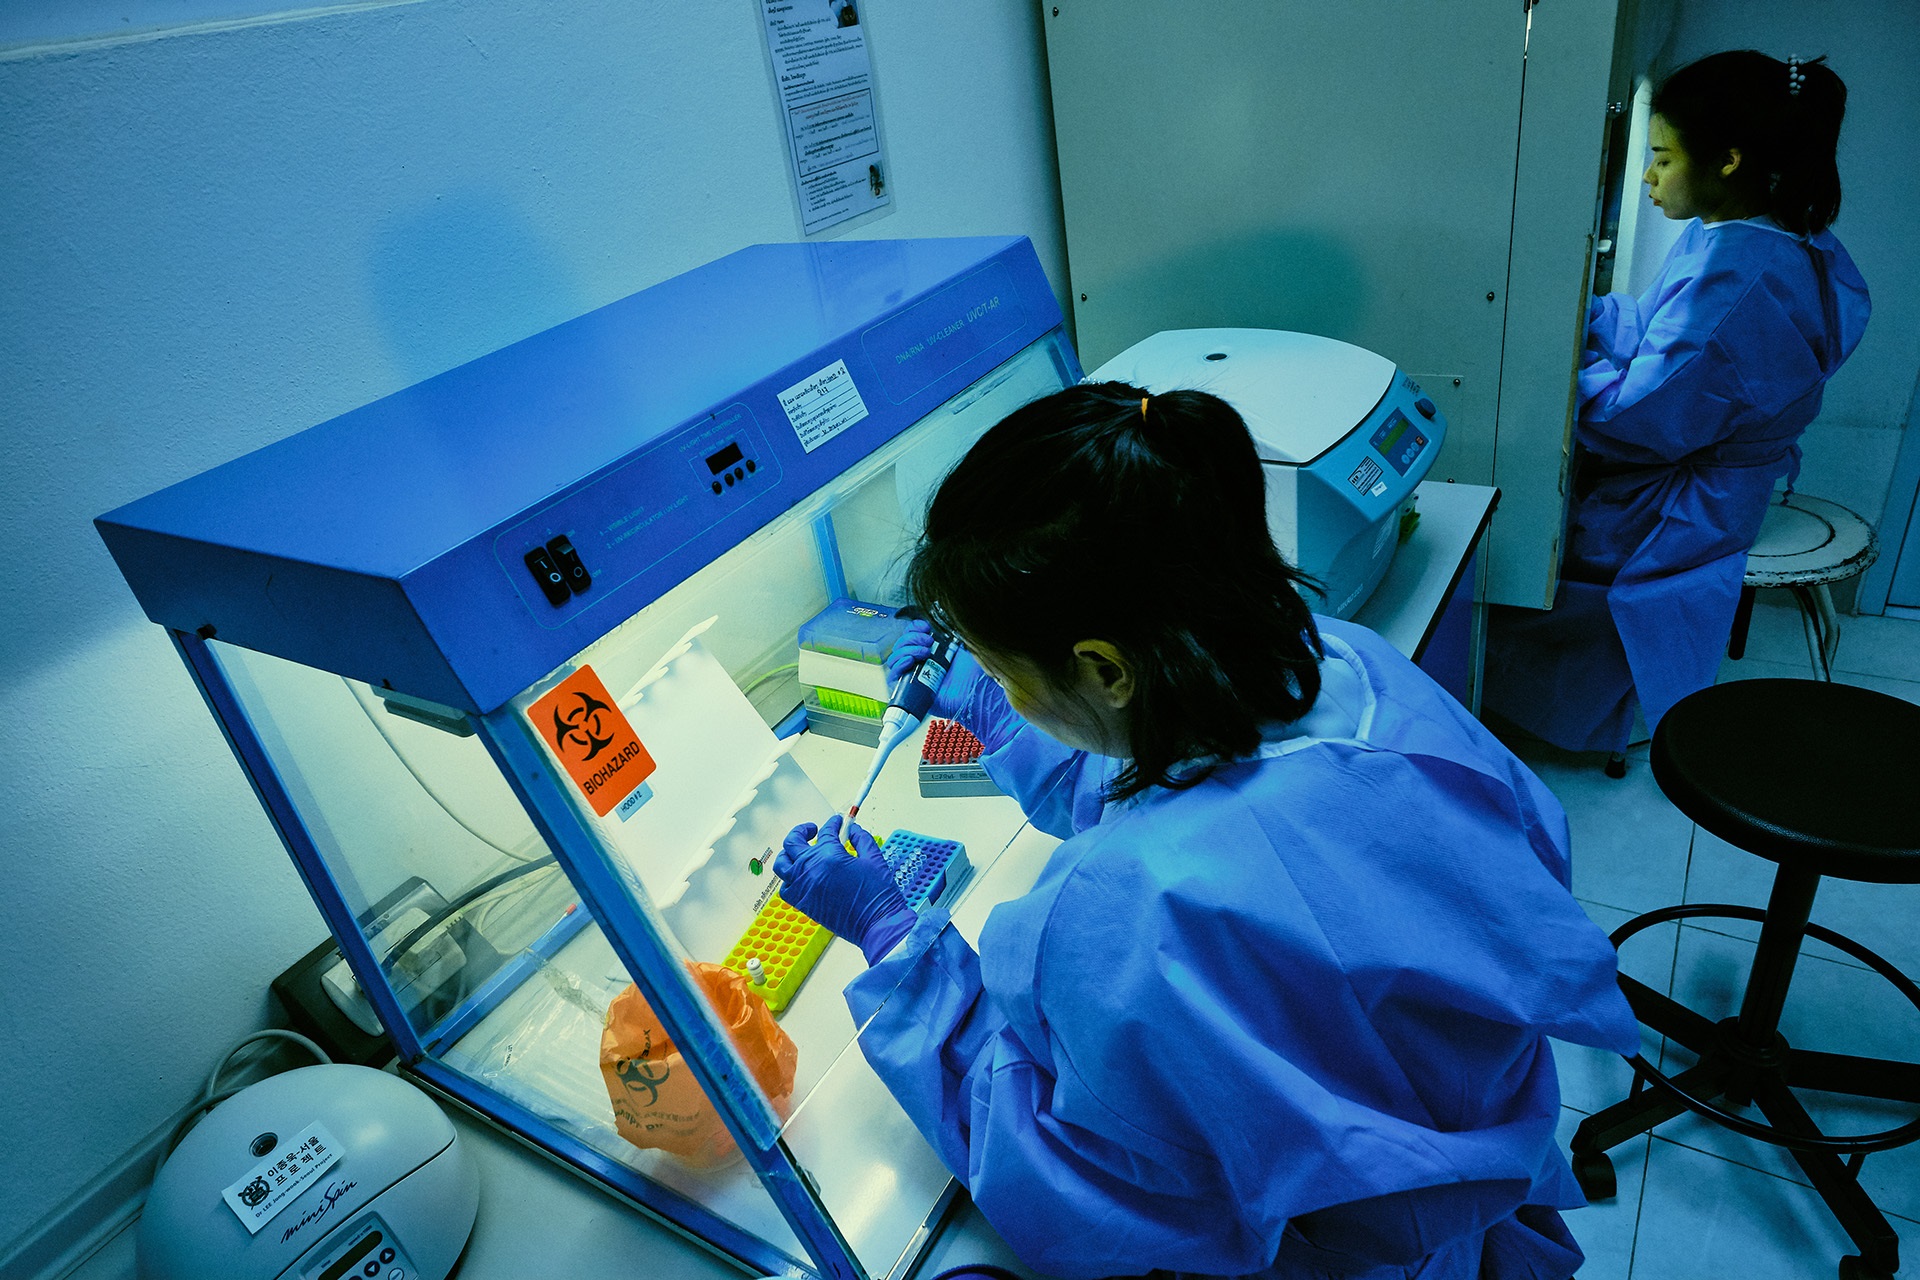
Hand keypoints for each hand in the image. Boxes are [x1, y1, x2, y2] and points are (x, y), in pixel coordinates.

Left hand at [774, 815, 916, 964]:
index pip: (826, 831)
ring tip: (798, 852)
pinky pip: (786, 888)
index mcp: (830, 856)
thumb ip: (861, 839)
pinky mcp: (804, 904)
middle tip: (812, 830)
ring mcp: (804, 887)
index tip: (837, 822)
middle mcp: (811, 870)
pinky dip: (789, 880)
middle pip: (793, 842)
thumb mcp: (874, 859)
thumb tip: (852, 830)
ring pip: (782, 864)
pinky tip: (800, 876)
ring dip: (788, 854)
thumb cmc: (878, 896)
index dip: (833, 823)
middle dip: (802, 831)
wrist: (877, 924)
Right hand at [884, 621, 983, 721]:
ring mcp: (912, 677)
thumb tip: (937, 620)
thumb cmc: (972, 674)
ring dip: (907, 649)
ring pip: (895, 658)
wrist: (975, 694)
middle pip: (901, 644)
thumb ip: (949, 632)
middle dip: (912, 638)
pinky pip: (893, 676)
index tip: (926, 626)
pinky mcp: (907, 691)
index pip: (911, 635)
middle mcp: (918, 663)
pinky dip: (899, 665)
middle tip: (929, 641)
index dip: (914, 628)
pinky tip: (910, 661)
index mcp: (929, 651)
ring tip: (925, 653)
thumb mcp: (961, 646)